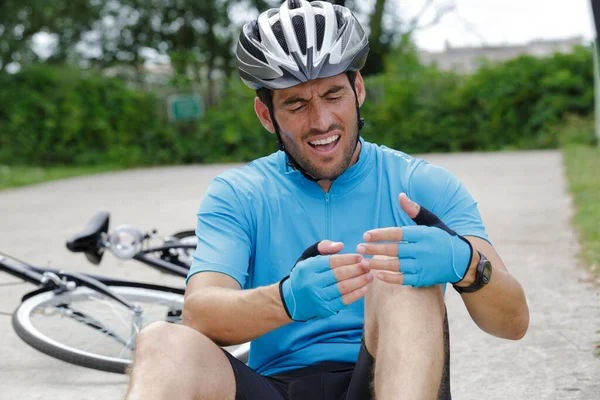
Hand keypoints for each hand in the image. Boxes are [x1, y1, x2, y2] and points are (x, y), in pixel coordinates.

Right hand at [280, 240, 371, 321]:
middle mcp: (311, 283)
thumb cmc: (305, 275)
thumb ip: (324, 248)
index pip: (332, 261)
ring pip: (343, 288)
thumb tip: (340, 245)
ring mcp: (318, 298)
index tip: (360, 256)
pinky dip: (356, 295)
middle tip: (368, 265)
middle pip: (339, 274)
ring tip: (369, 276)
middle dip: (357, 269)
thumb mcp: (308, 257)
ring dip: (359, 281)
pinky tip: (364, 288)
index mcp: (308, 268)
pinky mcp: (324, 309)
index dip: (348, 258)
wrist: (292, 300)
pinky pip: (344, 301)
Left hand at [357, 194, 472, 286]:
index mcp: (423, 234)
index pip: (397, 233)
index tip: (365, 235)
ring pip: (396, 265)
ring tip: (363, 262)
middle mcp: (423, 250)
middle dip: (374, 249)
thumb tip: (400, 196)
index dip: (380, 234)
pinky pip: (404, 279)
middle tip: (359, 249)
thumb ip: (414, 211)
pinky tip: (377, 275)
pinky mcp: (424, 278)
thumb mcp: (432, 221)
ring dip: (378, 264)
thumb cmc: (443, 238)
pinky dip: (391, 278)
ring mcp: (423, 265)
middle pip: (394, 249)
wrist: (463, 261)